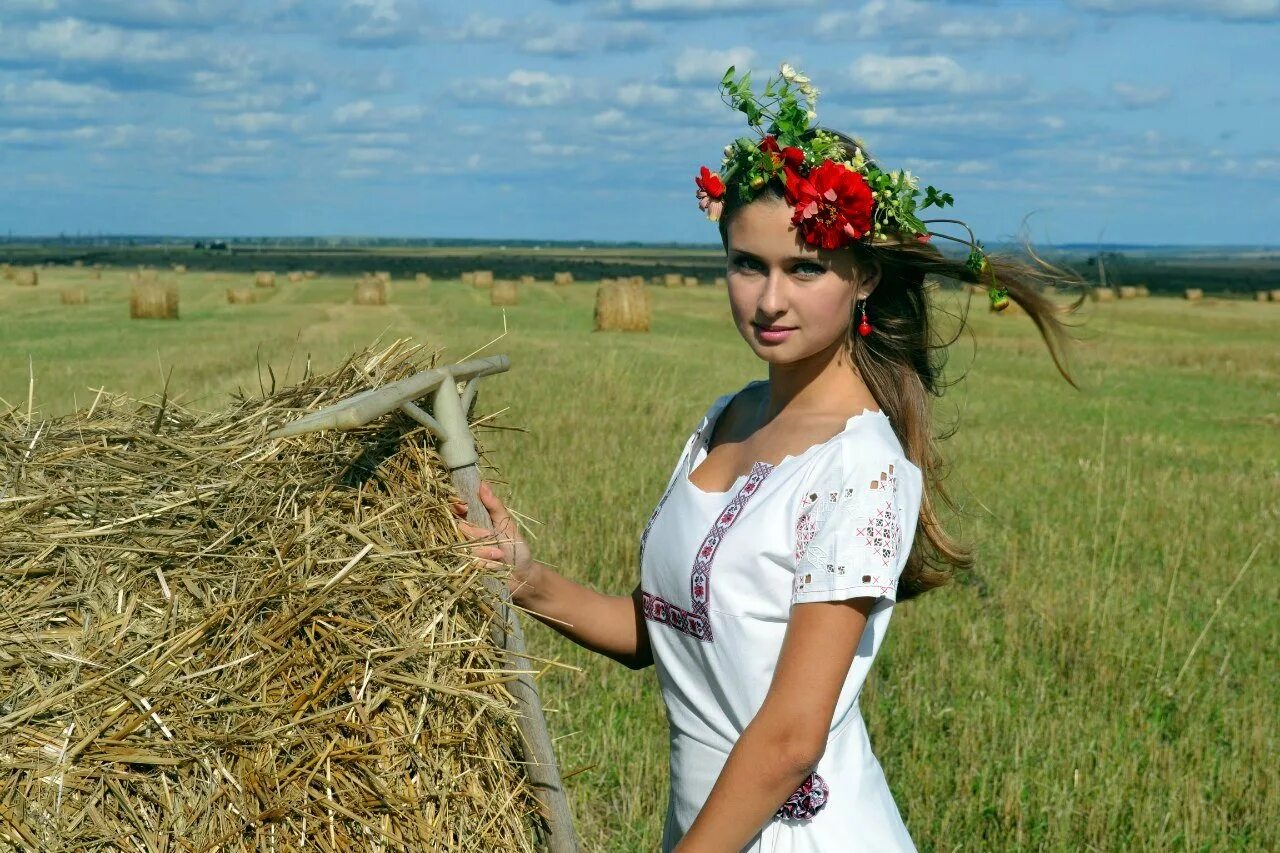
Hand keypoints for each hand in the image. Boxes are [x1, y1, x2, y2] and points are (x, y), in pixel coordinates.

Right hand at [449, 481, 540, 603]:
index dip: (457, 506)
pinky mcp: (466, 570)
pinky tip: (495, 566)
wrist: (522, 577)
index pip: (458, 510)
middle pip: (459, 528)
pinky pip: (468, 562)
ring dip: (483, 551)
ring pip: (463, 546)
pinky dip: (483, 563)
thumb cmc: (516, 548)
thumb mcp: (507, 525)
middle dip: (476, 533)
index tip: (462, 505)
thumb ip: (495, 507)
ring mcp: (465, 554)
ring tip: (499, 556)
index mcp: (475, 523)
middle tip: (491, 537)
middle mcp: (467, 537)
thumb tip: (483, 484)